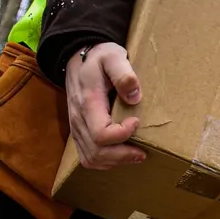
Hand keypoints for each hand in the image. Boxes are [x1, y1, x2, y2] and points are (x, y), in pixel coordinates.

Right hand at [65, 42, 144, 168]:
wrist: (76, 58)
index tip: (136, 121)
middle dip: (122, 156)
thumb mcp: (112, 57)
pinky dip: (105, 161)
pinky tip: (120, 155)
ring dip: (115, 161)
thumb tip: (135, 97)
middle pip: (97, 152)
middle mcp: (78, 120)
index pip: (101, 134)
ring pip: (91, 158)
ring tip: (135, 155)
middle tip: (143, 152)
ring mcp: (76, 128)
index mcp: (87, 103)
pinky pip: (87, 156)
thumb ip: (123, 74)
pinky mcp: (78, 132)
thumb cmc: (97, 58)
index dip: (122, 134)